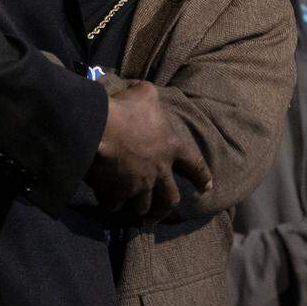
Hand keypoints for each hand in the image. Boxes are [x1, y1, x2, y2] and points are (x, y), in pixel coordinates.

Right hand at [86, 81, 211, 222]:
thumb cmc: (126, 109)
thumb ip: (150, 95)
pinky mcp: (117, 193)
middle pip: (169, 198)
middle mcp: (159, 171)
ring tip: (136, 213)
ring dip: (140, 210)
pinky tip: (109, 203)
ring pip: (143, 206)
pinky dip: (113, 204)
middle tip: (162, 213)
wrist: (99, 129)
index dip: (201, 176)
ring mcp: (139, 185)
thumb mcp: (145, 93)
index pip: (194, 165)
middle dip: (165, 208)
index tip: (207, 188)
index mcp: (171, 147)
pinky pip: (116, 204)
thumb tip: (145, 92)